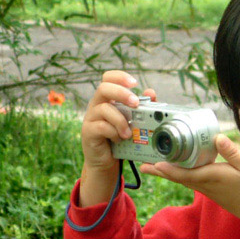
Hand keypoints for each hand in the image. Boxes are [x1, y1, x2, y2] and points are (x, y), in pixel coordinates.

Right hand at [79, 70, 155, 206]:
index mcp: (107, 99)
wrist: (106, 161)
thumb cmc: (120, 138)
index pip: (108, 78)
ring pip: (104, 109)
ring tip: (129, 133)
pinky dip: (113, 132)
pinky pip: (101, 126)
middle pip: (104, 88)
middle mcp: (96, 105)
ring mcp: (90, 118)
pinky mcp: (88, 132)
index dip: (120, 77)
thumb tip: (151, 92)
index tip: (135, 83)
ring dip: (121, 120)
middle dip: (122, 94)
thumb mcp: (133, 122)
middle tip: (135, 103)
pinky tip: (119, 139)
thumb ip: (142, 108)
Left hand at [140, 135, 239, 238]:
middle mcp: (205, 184)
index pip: (184, 173)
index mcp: (211, 177)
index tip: (154, 164)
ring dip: (167, 173)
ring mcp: (207, 189)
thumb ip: (232, 152)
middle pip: (177, 177)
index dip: (168, 169)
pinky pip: (190, 181)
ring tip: (154, 166)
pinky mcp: (211, 190)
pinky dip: (180, 174)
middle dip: (160, 171)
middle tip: (143, 166)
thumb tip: (217, 137)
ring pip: (182, 180)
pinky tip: (178, 170)